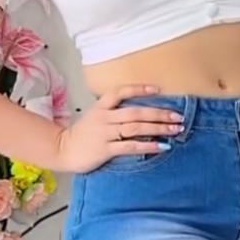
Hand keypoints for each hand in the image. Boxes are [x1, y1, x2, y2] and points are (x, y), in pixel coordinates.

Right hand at [54, 84, 184, 173]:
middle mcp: (104, 118)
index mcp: (100, 107)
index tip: (158, 90)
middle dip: (159, 114)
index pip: (120, 92)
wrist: (62, 150)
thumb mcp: (95, 116)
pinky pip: (130, 146)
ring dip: (158, 128)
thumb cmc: (82, 134)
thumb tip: (140, 112)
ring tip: (175, 130)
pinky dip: (148, 145)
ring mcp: (104, 133)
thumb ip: (113, 112)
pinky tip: (161, 146)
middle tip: (177, 116)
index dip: (139, 89)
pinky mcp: (105, 150)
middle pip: (135, 112)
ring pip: (135, 128)